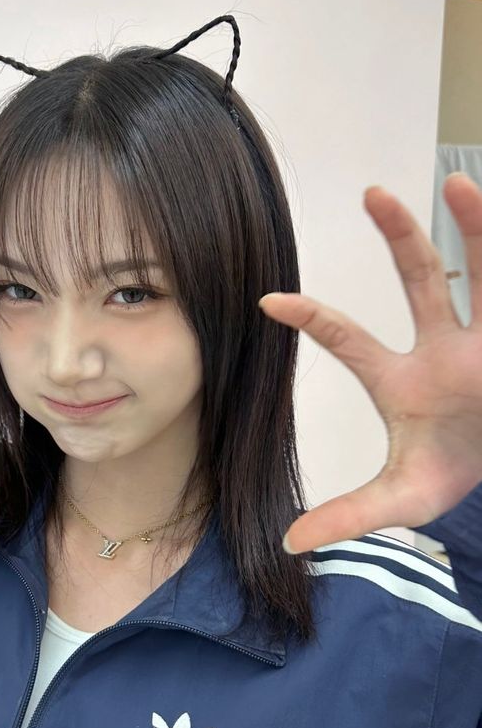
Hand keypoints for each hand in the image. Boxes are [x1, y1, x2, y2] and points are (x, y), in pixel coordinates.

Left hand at [257, 173, 481, 554]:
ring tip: (463, 184)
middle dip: (400, 237)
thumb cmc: (452, 474)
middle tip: (372, 194)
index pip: (349, 339)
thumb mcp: (402, 497)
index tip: (267, 301)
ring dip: (477, 228)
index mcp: (402, 377)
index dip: (312, 319)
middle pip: (422, 280)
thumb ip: (350, 515)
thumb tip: (290, 542)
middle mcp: (445, 346)